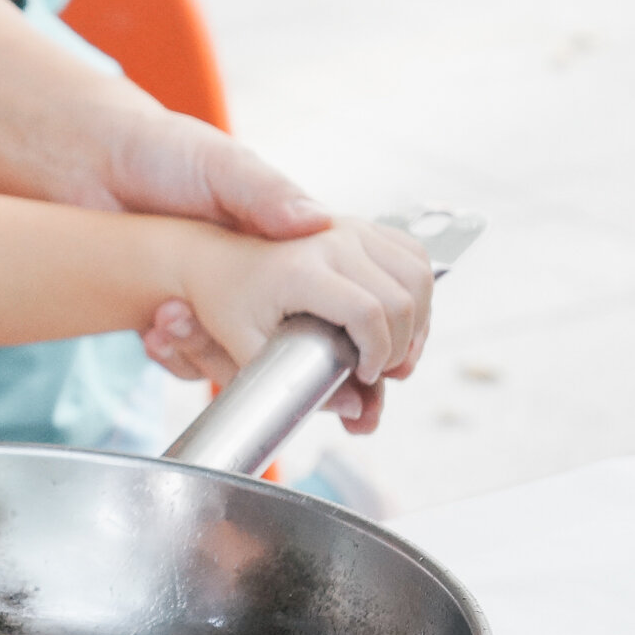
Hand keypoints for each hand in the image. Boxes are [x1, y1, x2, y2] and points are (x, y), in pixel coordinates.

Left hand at [179, 218, 433, 427]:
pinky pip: (413, 255)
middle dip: (403, 345)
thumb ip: (294, 383)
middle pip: (402, 296)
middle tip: (382, 373)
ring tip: (394, 351)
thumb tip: (355, 409)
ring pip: (418, 273)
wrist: (214, 255)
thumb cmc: (224, 301)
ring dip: (419, 320)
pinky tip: (400, 319)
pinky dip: (419, 291)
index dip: (378, 353)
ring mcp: (349, 227)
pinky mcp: (361, 225)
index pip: (368, 312)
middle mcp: (330, 239)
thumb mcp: (244, 347)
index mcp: (299, 269)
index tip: (364, 376)